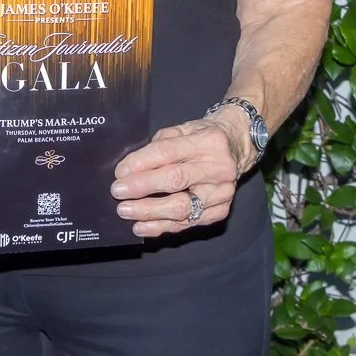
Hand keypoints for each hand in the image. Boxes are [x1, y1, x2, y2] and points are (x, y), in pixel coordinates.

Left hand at [110, 111, 249, 237]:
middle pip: (175, 180)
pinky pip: (187, 223)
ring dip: (150, 212)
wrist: (238, 147)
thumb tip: (129, 169)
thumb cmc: (203, 137)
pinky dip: (163, 226)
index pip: (168, 153)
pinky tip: (144, 226)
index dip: (141, 163)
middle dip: (142, 188)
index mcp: (208, 141)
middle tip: (118, 193)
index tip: (120, 173)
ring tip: (126, 212)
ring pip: (182, 208)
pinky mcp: (221, 211)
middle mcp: (218, 168)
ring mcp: (222, 193)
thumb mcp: (183, 129)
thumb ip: (159, 145)